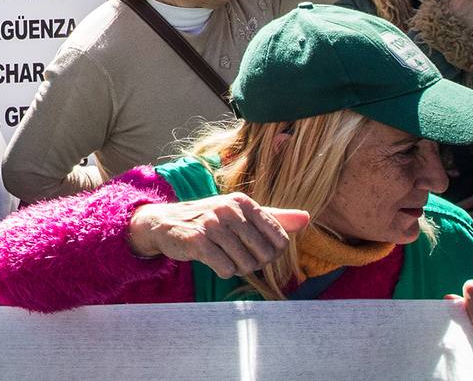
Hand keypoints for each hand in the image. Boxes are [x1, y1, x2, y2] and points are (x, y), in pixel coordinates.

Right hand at [126, 192, 309, 278]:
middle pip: (264, 255)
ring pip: (246, 264)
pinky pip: (226, 269)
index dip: (272, 254)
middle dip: (253, 263)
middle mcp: (229, 209)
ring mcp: (212, 224)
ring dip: (236, 268)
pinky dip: (222, 270)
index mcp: (244, 202)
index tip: (256, 251)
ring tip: (223, 257)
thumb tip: (307, 218)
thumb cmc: (209, 220)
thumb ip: (275, 217)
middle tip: (236, 255)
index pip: (280, 239)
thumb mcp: (241, 214)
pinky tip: (211, 260)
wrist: (165, 223)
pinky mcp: (198, 241)